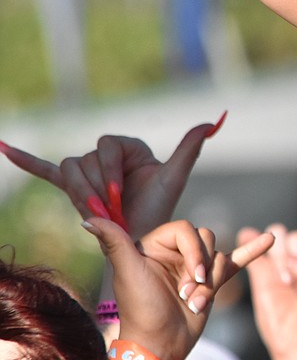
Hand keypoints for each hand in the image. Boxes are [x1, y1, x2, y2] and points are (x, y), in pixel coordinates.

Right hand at [0, 117, 224, 239]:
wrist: (140, 238)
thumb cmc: (159, 209)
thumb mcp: (174, 178)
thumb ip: (190, 148)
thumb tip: (213, 121)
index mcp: (127, 147)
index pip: (106, 146)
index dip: (110, 171)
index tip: (119, 195)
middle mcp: (105, 155)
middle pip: (85, 159)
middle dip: (96, 187)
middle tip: (110, 210)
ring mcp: (87, 171)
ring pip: (69, 169)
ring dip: (81, 193)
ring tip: (97, 212)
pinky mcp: (72, 186)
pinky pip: (45, 170)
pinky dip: (26, 160)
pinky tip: (3, 146)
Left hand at [83, 218, 273, 359]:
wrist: (159, 348)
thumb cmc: (141, 311)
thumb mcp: (128, 273)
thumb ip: (114, 242)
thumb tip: (87, 219)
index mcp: (154, 246)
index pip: (186, 229)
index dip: (193, 250)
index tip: (192, 277)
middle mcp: (174, 253)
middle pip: (206, 239)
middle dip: (202, 268)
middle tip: (189, 293)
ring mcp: (195, 268)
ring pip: (219, 254)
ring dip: (212, 281)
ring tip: (197, 302)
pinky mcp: (213, 282)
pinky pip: (237, 261)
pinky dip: (253, 251)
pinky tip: (270, 239)